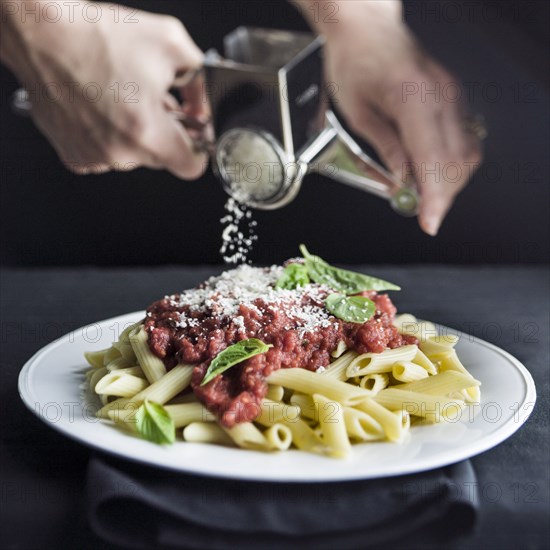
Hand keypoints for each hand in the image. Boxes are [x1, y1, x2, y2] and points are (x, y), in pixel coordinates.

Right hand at [0, 1, 208, 178]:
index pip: (192, 166)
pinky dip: (111, 135)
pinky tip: (104, 107)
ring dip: (137, 132)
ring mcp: (95, 157)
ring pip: (134, 156)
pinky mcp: (76, 156)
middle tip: (155, 101)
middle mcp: (120, 153)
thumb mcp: (170, 44)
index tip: (193, 134)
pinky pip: (107, 154)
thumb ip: (201, 82)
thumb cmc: (97, 36)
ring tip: (124, 97)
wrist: (41, 34)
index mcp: (147, 132)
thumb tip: (204, 108)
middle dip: (166, 131)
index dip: (198, 147)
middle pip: (162, 157)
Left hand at [299, 0, 481, 234]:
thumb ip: (385, 149)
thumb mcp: (357, 114)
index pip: (433, 161)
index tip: (430, 223)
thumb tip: (402, 181)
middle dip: (442, 196)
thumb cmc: (354, 63)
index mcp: (413, 99)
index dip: (434, 199)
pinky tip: (432, 173)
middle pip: (456, 162)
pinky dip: (451, 163)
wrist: (367, 30)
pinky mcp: (452, 96)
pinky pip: (463, 138)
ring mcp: (452, 95)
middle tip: (421, 213)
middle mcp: (441, 96)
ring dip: (449, 182)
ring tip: (424, 195)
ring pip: (467, 152)